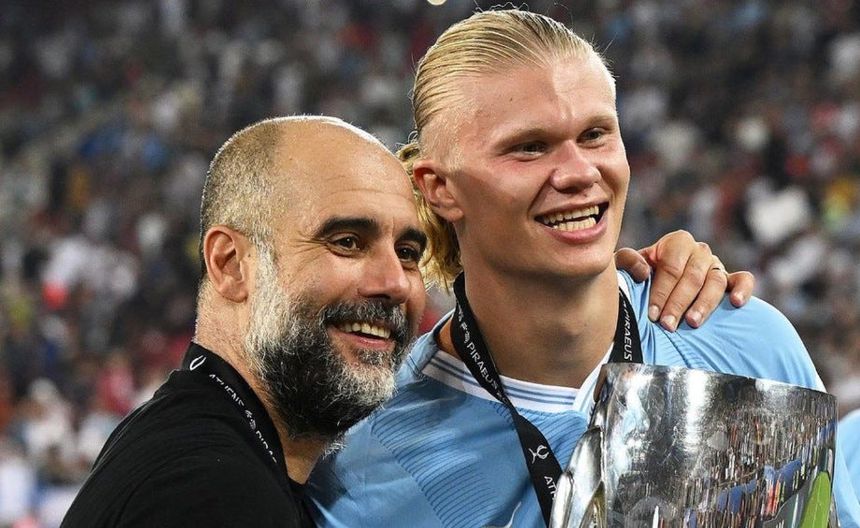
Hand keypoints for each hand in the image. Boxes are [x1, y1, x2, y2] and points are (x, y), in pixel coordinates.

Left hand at [615, 230, 754, 330]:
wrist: (652, 288)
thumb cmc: (638, 277)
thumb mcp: (625, 267)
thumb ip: (627, 261)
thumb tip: (643, 271)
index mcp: (676, 242)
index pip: (672, 267)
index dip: (661, 291)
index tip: (652, 314)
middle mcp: (699, 251)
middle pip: (693, 277)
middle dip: (678, 303)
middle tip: (667, 325)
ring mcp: (716, 265)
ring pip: (716, 281)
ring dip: (704, 304)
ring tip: (692, 323)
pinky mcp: (731, 279)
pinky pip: (743, 280)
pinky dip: (743, 289)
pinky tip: (736, 303)